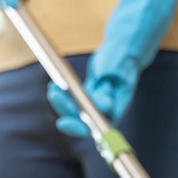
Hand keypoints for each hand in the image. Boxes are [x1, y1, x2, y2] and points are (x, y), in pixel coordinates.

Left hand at [45, 0, 177, 137]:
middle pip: (82, 120)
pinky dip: (64, 94)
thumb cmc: (122, 59)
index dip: (78, 127)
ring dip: (62, 102)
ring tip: (52, 89)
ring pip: (75, 110)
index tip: (62, 122)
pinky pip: (74, 100)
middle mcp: (106, 111)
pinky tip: (54, 86)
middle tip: (53, 94)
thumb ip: (109, 90)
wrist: (124, 50)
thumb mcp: (115, 72)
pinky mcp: (90, 96)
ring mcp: (97, 104)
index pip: (95, 125)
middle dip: (65, 109)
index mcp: (116, 109)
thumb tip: (105, 108)